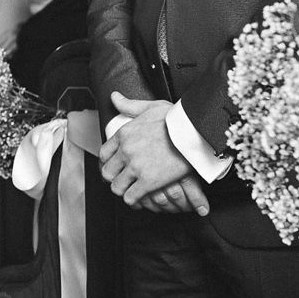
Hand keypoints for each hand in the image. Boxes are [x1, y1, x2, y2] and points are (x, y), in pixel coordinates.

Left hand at [100, 93, 208, 214]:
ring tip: (131, 190)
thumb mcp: (151, 106)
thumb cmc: (177, 118)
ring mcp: (136, 167)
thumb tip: (114, 97)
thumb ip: (130, 105)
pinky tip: (140, 198)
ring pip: (116, 187)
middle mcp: (126, 151)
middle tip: (123, 180)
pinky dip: (134, 201)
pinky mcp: (148, 182)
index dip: (108, 162)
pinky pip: (130, 197)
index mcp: (124, 134)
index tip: (115, 166)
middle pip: (107, 172)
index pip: (103, 154)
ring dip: (123, 190)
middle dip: (114, 178)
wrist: (195, 132)